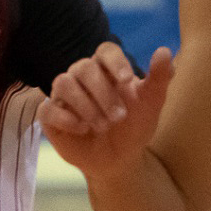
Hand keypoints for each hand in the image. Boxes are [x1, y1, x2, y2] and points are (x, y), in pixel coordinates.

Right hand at [39, 43, 172, 176]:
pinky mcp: (51, 116)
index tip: (127, 80)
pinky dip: (65, 118)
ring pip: (63, 83)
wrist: (120, 160)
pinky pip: (47, 109)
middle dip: (103, 93)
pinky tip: (83, 129)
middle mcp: (82, 77)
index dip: (115, 62)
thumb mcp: (152, 103)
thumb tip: (164, 50)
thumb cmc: (134, 126)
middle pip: (84, 68)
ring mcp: (64, 96)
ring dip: (85, 105)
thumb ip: (160, 77)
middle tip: (119, 117)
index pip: (105, 50)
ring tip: (103, 125)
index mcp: (107, 69)